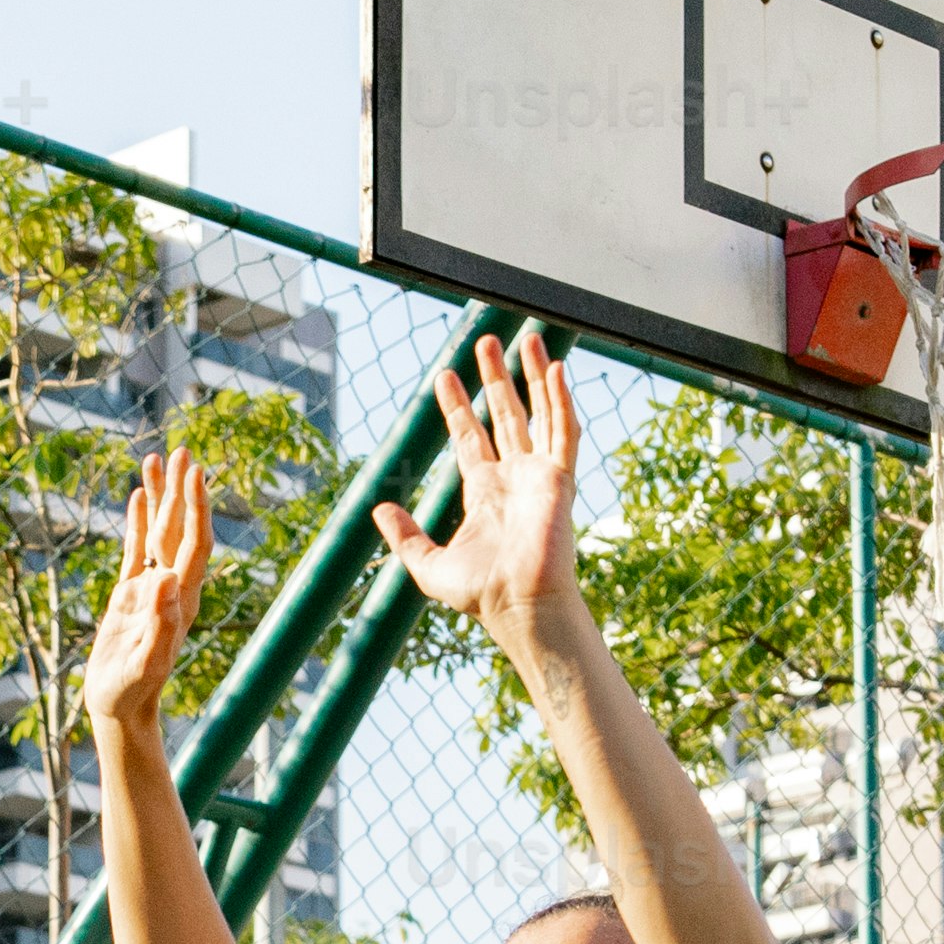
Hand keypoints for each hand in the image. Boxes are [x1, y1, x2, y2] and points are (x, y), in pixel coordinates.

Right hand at [76, 443, 214, 756]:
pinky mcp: (130, 595)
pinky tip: (138, 495)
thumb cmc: (131, 693)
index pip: (193, 544)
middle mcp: (172, 588)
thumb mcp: (144, 662)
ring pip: (159, 532)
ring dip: (161, 496)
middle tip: (184, 450)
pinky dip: (138, 520)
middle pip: (181, 529)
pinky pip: (136, 549)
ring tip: (159, 458)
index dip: (196, 507)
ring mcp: (151, 589)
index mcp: (181, 600)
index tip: (195, 473)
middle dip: (182, 490)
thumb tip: (167, 577)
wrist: (119, 710)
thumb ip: (158, 622)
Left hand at [376, 322, 589, 664]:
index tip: (446, 376)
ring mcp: (539, 475)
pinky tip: (556, 369)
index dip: (458, 406)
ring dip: (533, 376)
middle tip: (486, 342)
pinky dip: (562, 400)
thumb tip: (379, 509)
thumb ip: (404, 536)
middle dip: (496, 378)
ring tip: (526, 337)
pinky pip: (564, 431)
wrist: (518, 606)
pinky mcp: (560, 479)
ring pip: (539, 413)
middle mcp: (514, 477)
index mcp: (485, 491)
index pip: (470, 436)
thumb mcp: (427, 563)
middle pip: (505, 415)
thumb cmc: (480, 593)